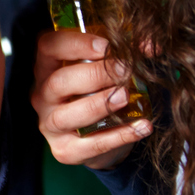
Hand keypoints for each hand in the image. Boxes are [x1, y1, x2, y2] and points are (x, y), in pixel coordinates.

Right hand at [31, 29, 151, 168]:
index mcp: (48, 67)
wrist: (100, 135)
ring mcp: (50, 125)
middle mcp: (43, 96)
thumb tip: (152, 46)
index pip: (49, 47)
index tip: (106, 46)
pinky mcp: (65, 151)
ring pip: (66, 116)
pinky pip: (89, 145)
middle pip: (58, 82)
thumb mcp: (107, 66)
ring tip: (126, 96)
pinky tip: (142, 126)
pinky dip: (118, 136)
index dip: (76, 43)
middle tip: (125, 70)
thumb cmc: (100, 91)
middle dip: (94, 74)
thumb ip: (126, 52)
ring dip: (99, 104)